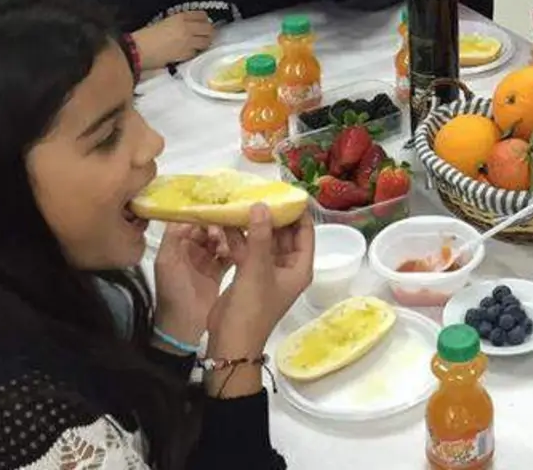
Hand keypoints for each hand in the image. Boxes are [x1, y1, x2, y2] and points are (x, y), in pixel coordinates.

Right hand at [131, 11, 214, 67]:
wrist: (141, 49)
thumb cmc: (148, 35)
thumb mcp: (165, 21)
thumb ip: (180, 21)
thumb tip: (193, 25)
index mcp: (180, 17)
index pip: (201, 15)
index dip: (204, 19)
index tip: (203, 23)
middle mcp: (187, 28)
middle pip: (208, 28)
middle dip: (208, 31)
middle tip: (204, 34)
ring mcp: (189, 41)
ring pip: (207, 41)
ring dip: (205, 42)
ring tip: (199, 43)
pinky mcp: (187, 54)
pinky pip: (197, 51)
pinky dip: (195, 51)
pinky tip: (189, 51)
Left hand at [152, 224, 236, 348]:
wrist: (183, 324)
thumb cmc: (171, 294)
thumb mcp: (166, 262)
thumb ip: (174, 237)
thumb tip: (188, 215)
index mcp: (177, 244)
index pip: (192, 221)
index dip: (202, 216)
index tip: (213, 213)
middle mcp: (192, 248)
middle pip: (209, 228)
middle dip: (217, 227)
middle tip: (220, 234)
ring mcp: (206, 259)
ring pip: (221, 239)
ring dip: (226, 239)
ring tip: (225, 248)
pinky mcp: (219, 270)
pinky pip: (230, 254)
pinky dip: (234, 251)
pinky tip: (236, 253)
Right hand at [207, 206, 313, 359]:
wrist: (230, 341)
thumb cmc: (251, 308)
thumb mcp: (257, 269)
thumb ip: (260, 236)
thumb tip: (262, 205)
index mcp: (299, 268)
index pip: (305, 232)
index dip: (298, 212)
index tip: (285, 191)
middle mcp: (286, 267)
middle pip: (284, 234)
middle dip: (272, 214)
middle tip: (259, 190)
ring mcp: (267, 270)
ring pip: (264, 240)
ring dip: (253, 224)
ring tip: (241, 199)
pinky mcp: (248, 273)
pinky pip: (248, 249)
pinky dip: (239, 237)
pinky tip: (227, 220)